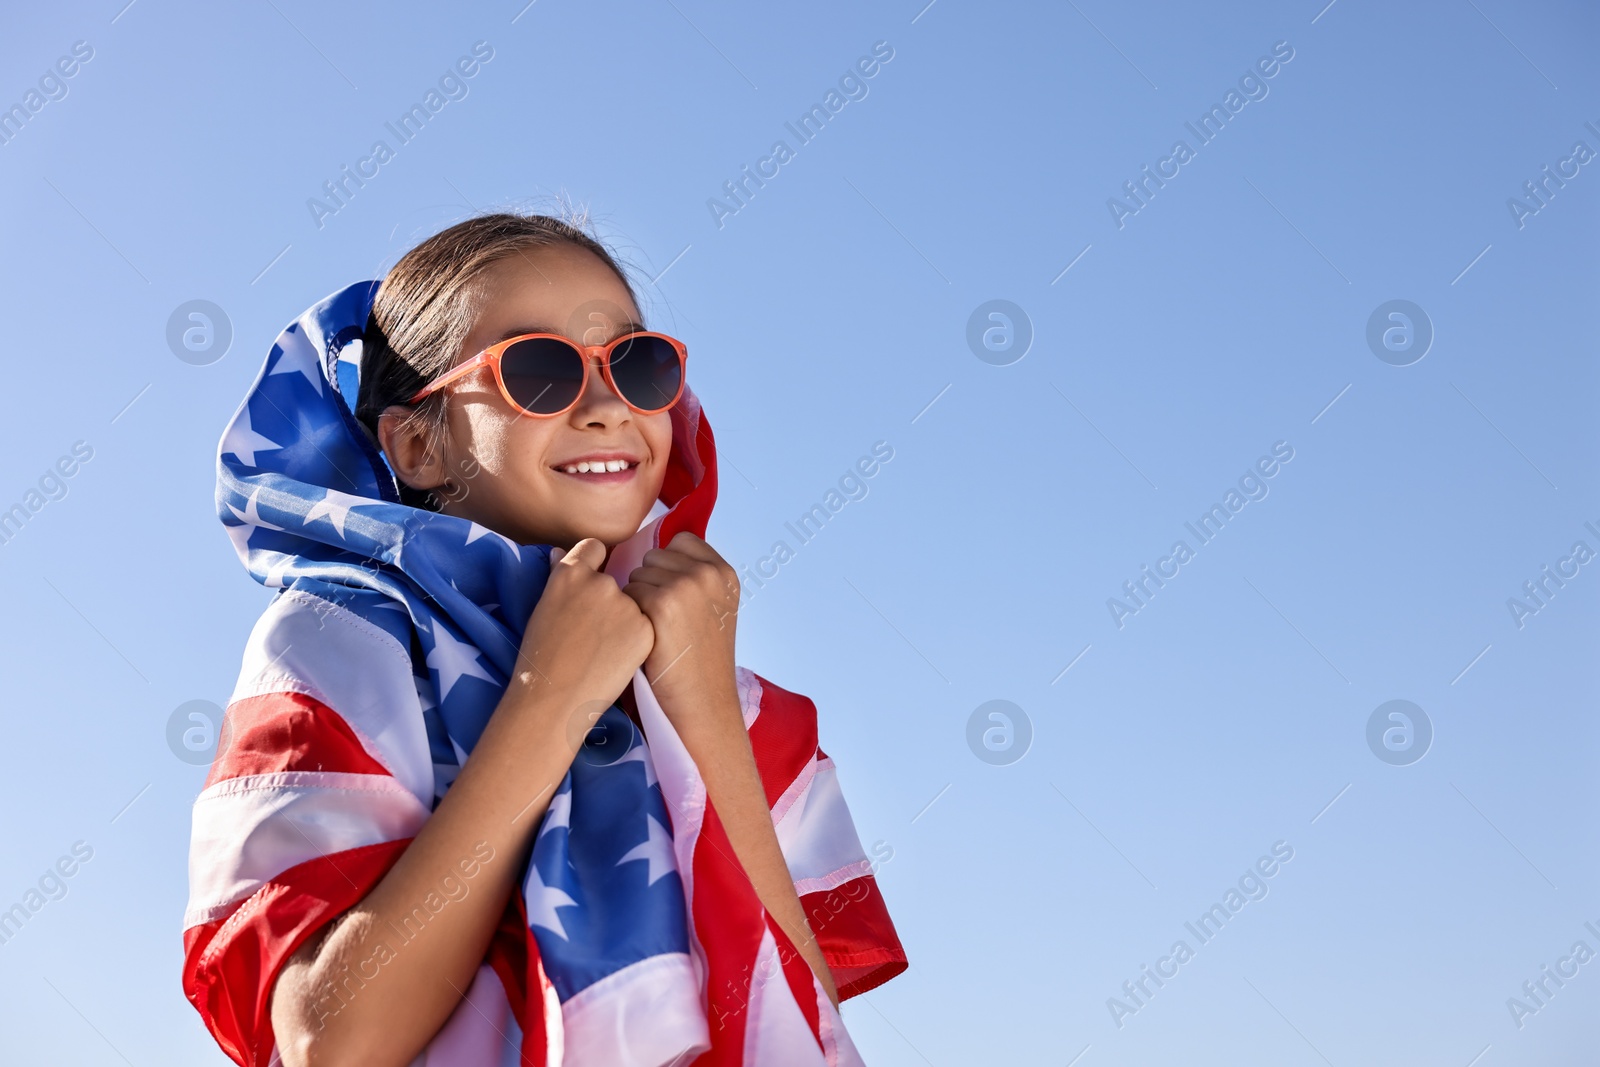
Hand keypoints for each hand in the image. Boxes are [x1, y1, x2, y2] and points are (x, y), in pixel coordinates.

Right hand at [517, 538, 654, 724]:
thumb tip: (559, 551)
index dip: (594, 566)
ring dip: (627, 620)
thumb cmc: (542, 658)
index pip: (594, 549)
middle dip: (612, 600)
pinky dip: (638, 639)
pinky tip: (617, 659)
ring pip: (635, 604)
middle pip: (618, 580)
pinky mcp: (645, 627)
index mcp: (570, 572)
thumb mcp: (544, 607)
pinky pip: (646, 625)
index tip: (590, 590)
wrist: (554, 699)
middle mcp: (600, 581)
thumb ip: (560, 575)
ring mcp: (625, 604)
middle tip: (594, 633)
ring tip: (604, 650)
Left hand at [620, 531, 741, 741]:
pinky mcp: (663, 604)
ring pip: (638, 574)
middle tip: (665, 619)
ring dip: (638, 598)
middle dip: (651, 582)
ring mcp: (686, 586)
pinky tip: (646, 636)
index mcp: (723, 572)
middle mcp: (708, 573)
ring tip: (657, 629)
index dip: (668, 565)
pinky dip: (630, 614)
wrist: (703, 702)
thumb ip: (698, 578)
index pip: (681, 540)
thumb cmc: (702, 660)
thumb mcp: (716, 609)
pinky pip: (628, 594)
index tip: (672, 595)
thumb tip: (659, 552)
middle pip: (655, 556)